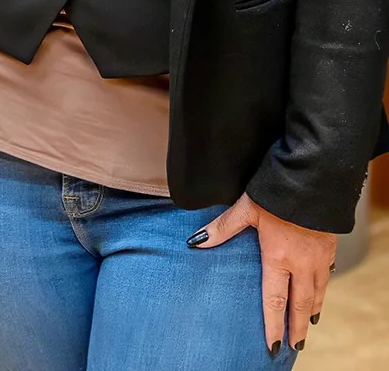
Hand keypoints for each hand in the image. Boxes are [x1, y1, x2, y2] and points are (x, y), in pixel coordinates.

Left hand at [188, 192, 334, 353]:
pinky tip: (318, 293)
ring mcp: (319, 258)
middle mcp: (301, 264)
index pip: (275, 300)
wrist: (314, 180)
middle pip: (300, 304)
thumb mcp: (245, 208)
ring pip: (317, 293)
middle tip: (295, 346)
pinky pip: (327, 277)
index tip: (273, 345)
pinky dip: (322, 291)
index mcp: (278, 257)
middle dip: (297, 327)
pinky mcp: (329, 248)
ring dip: (312, 311)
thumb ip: (222, 228)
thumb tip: (196, 241)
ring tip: (308, 325)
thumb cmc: (276, 192)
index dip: (274, 324)